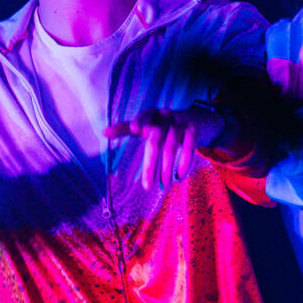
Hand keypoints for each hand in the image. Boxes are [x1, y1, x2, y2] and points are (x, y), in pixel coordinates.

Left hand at [105, 107, 226, 192]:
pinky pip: (189, 147)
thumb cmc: (165, 125)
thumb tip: (103, 132)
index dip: (140, 121)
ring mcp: (181, 123)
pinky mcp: (194, 130)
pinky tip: (180, 176)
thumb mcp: (147, 124)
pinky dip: (184, 163)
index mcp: (152, 115)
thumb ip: (126, 128)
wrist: (198, 119)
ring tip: (164, 186)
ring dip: (167, 169)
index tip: (135, 130)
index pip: (145, 116)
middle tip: (147, 187)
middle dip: (151, 165)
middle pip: (156, 141)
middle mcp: (166, 117)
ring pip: (172, 147)